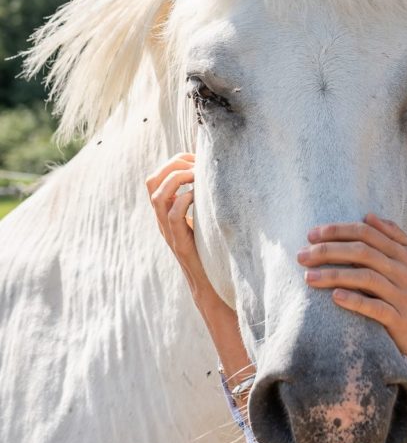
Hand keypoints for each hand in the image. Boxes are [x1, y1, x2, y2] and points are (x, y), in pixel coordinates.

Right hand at [146, 152, 210, 300]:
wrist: (211, 284)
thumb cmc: (212, 248)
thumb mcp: (205, 218)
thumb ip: (204, 199)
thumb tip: (218, 174)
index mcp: (167, 211)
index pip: (156, 177)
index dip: (174, 161)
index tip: (196, 158)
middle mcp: (163, 220)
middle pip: (152, 182)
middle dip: (173, 165)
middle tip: (196, 166)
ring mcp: (170, 232)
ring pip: (158, 197)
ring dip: (178, 179)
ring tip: (198, 176)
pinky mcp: (181, 244)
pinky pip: (174, 216)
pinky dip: (186, 200)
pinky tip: (202, 196)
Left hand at [298, 213, 406, 366]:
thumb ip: (393, 235)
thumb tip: (369, 216)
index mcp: (403, 252)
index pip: (366, 233)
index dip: (338, 230)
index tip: (312, 234)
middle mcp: (403, 270)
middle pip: (362, 252)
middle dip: (329, 251)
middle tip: (301, 255)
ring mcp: (402, 294)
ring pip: (365, 278)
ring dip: (334, 275)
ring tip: (307, 277)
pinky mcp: (400, 319)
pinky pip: (375, 308)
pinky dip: (355, 301)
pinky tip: (334, 297)